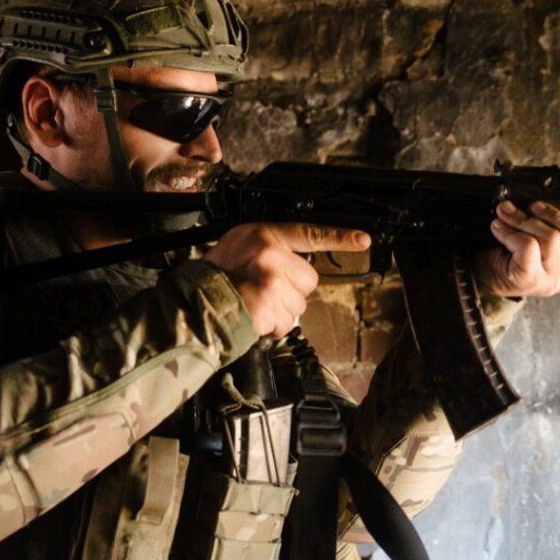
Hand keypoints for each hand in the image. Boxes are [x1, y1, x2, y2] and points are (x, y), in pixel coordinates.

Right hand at [204, 223, 370, 336]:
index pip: (309, 233)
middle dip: (293, 290)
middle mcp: (271, 255)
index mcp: (264, 236)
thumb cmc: (215, 276)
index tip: (363, 240)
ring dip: (282, 311)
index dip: (339, 236)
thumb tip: (294, 261)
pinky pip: (287, 323)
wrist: (195, 301)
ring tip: (256, 304)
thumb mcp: (239, 246)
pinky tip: (255, 316)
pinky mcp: (270, 304)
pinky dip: (273, 327)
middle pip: (308, 279)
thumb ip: (270, 249)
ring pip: (299, 305)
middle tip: (265, 290)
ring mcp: (272, 280)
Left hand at [475, 200, 559, 297]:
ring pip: (553, 239)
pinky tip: (498, 229)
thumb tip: (555, 192)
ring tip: (505, 213)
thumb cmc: (506, 250)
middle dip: (556, 215)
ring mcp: (550, 281)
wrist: (476, 271)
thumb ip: (554, 224)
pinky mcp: (530, 281)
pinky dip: (511, 231)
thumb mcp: (536, 235)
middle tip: (531, 206)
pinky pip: (529, 246)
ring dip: (524, 220)